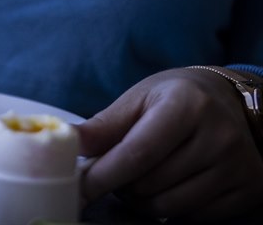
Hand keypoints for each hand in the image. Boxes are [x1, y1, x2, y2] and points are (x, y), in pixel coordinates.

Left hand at [76, 67, 262, 220]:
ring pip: (169, 207)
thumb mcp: (139, 99)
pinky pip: (194, 217)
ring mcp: (238, 166)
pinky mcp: (248, 189)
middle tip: (115, 170)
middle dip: (120, 184)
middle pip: (149, 184)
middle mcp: (218, 136)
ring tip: (139, 177)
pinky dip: (170, 208)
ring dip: (142, 200)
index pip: (136, 154)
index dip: (102, 176)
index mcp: (186, 105)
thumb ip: (104, 125)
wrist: (231, 102)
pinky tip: (167, 185)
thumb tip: (67, 141)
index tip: (78, 188)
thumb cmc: (176, 98)